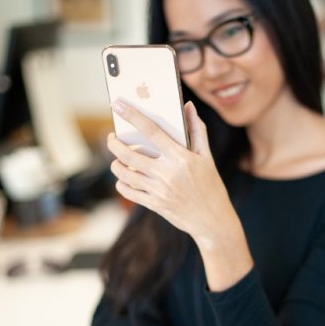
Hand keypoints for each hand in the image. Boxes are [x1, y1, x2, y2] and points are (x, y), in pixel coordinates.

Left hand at [108, 100, 252, 290]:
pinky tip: (123, 177)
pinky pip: (128, 191)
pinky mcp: (154, 204)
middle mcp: (167, 173)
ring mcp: (159, 190)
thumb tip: (189, 106)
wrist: (212, 221)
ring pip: (124, 173)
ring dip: (115, 163)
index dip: (132, 115)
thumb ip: (197, 130)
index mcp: (180, 157)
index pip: (151, 130)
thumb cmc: (211, 186)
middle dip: (113, 143)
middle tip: (111, 137)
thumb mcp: (207, 157)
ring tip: (116, 158)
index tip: (118, 104)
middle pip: (128, 154)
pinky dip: (121, 182)